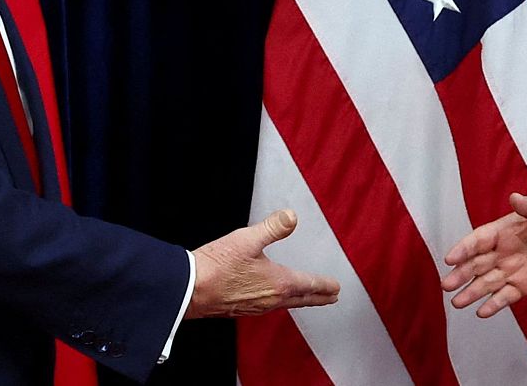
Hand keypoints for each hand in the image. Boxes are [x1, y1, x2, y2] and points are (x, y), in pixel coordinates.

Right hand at [186, 209, 340, 317]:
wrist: (190, 290)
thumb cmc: (216, 265)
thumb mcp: (247, 239)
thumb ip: (272, 227)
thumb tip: (292, 216)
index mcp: (278, 283)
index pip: (309, 285)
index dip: (324, 285)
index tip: (336, 288)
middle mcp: (270, 299)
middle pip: (302, 299)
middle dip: (318, 297)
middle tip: (331, 297)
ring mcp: (256, 307)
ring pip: (286, 304)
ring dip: (301, 301)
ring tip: (307, 298)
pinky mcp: (241, 309)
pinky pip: (270, 307)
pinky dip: (281, 303)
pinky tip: (273, 300)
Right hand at [440, 193, 526, 317]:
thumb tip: (514, 197)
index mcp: (503, 231)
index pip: (478, 240)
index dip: (464, 249)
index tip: (450, 258)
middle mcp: (502, 252)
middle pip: (476, 264)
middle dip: (461, 274)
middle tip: (447, 285)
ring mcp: (511, 270)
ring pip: (487, 283)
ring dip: (472, 292)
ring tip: (457, 303)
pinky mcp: (523, 286)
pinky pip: (505, 296)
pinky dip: (494, 304)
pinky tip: (482, 312)